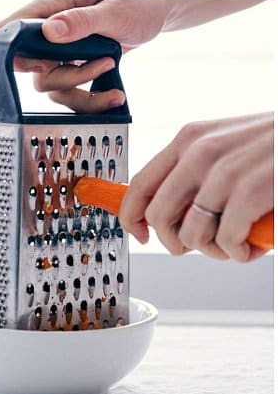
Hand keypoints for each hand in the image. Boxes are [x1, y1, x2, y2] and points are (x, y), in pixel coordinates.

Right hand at [0, 0, 267, 113]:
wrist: (154, 15)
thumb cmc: (136, 3)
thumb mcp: (113, 10)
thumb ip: (81, 21)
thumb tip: (49, 32)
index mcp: (49, 10)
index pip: (9, 31)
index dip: (16, 52)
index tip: (44, 63)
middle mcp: (48, 35)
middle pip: (32, 69)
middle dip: (65, 77)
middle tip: (98, 63)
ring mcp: (59, 55)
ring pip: (51, 87)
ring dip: (82, 90)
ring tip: (112, 69)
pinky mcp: (72, 70)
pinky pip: (70, 96)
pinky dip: (92, 101)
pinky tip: (116, 94)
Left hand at [119, 112, 273, 261]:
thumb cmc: (276, 148)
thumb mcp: (227, 148)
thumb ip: (194, 173)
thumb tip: (161, 213)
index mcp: (189, 140)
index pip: (139, 186)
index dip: (131, 218)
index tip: (140, 235)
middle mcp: (201, 152)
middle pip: (160, 217)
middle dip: (176, 242)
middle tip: (201, 246)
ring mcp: (226, 171)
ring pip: (191, 234)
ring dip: (213, 251)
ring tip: (235, 245)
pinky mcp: (253, 191)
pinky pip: (226, 240)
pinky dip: (238, 254)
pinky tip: (253, 247)